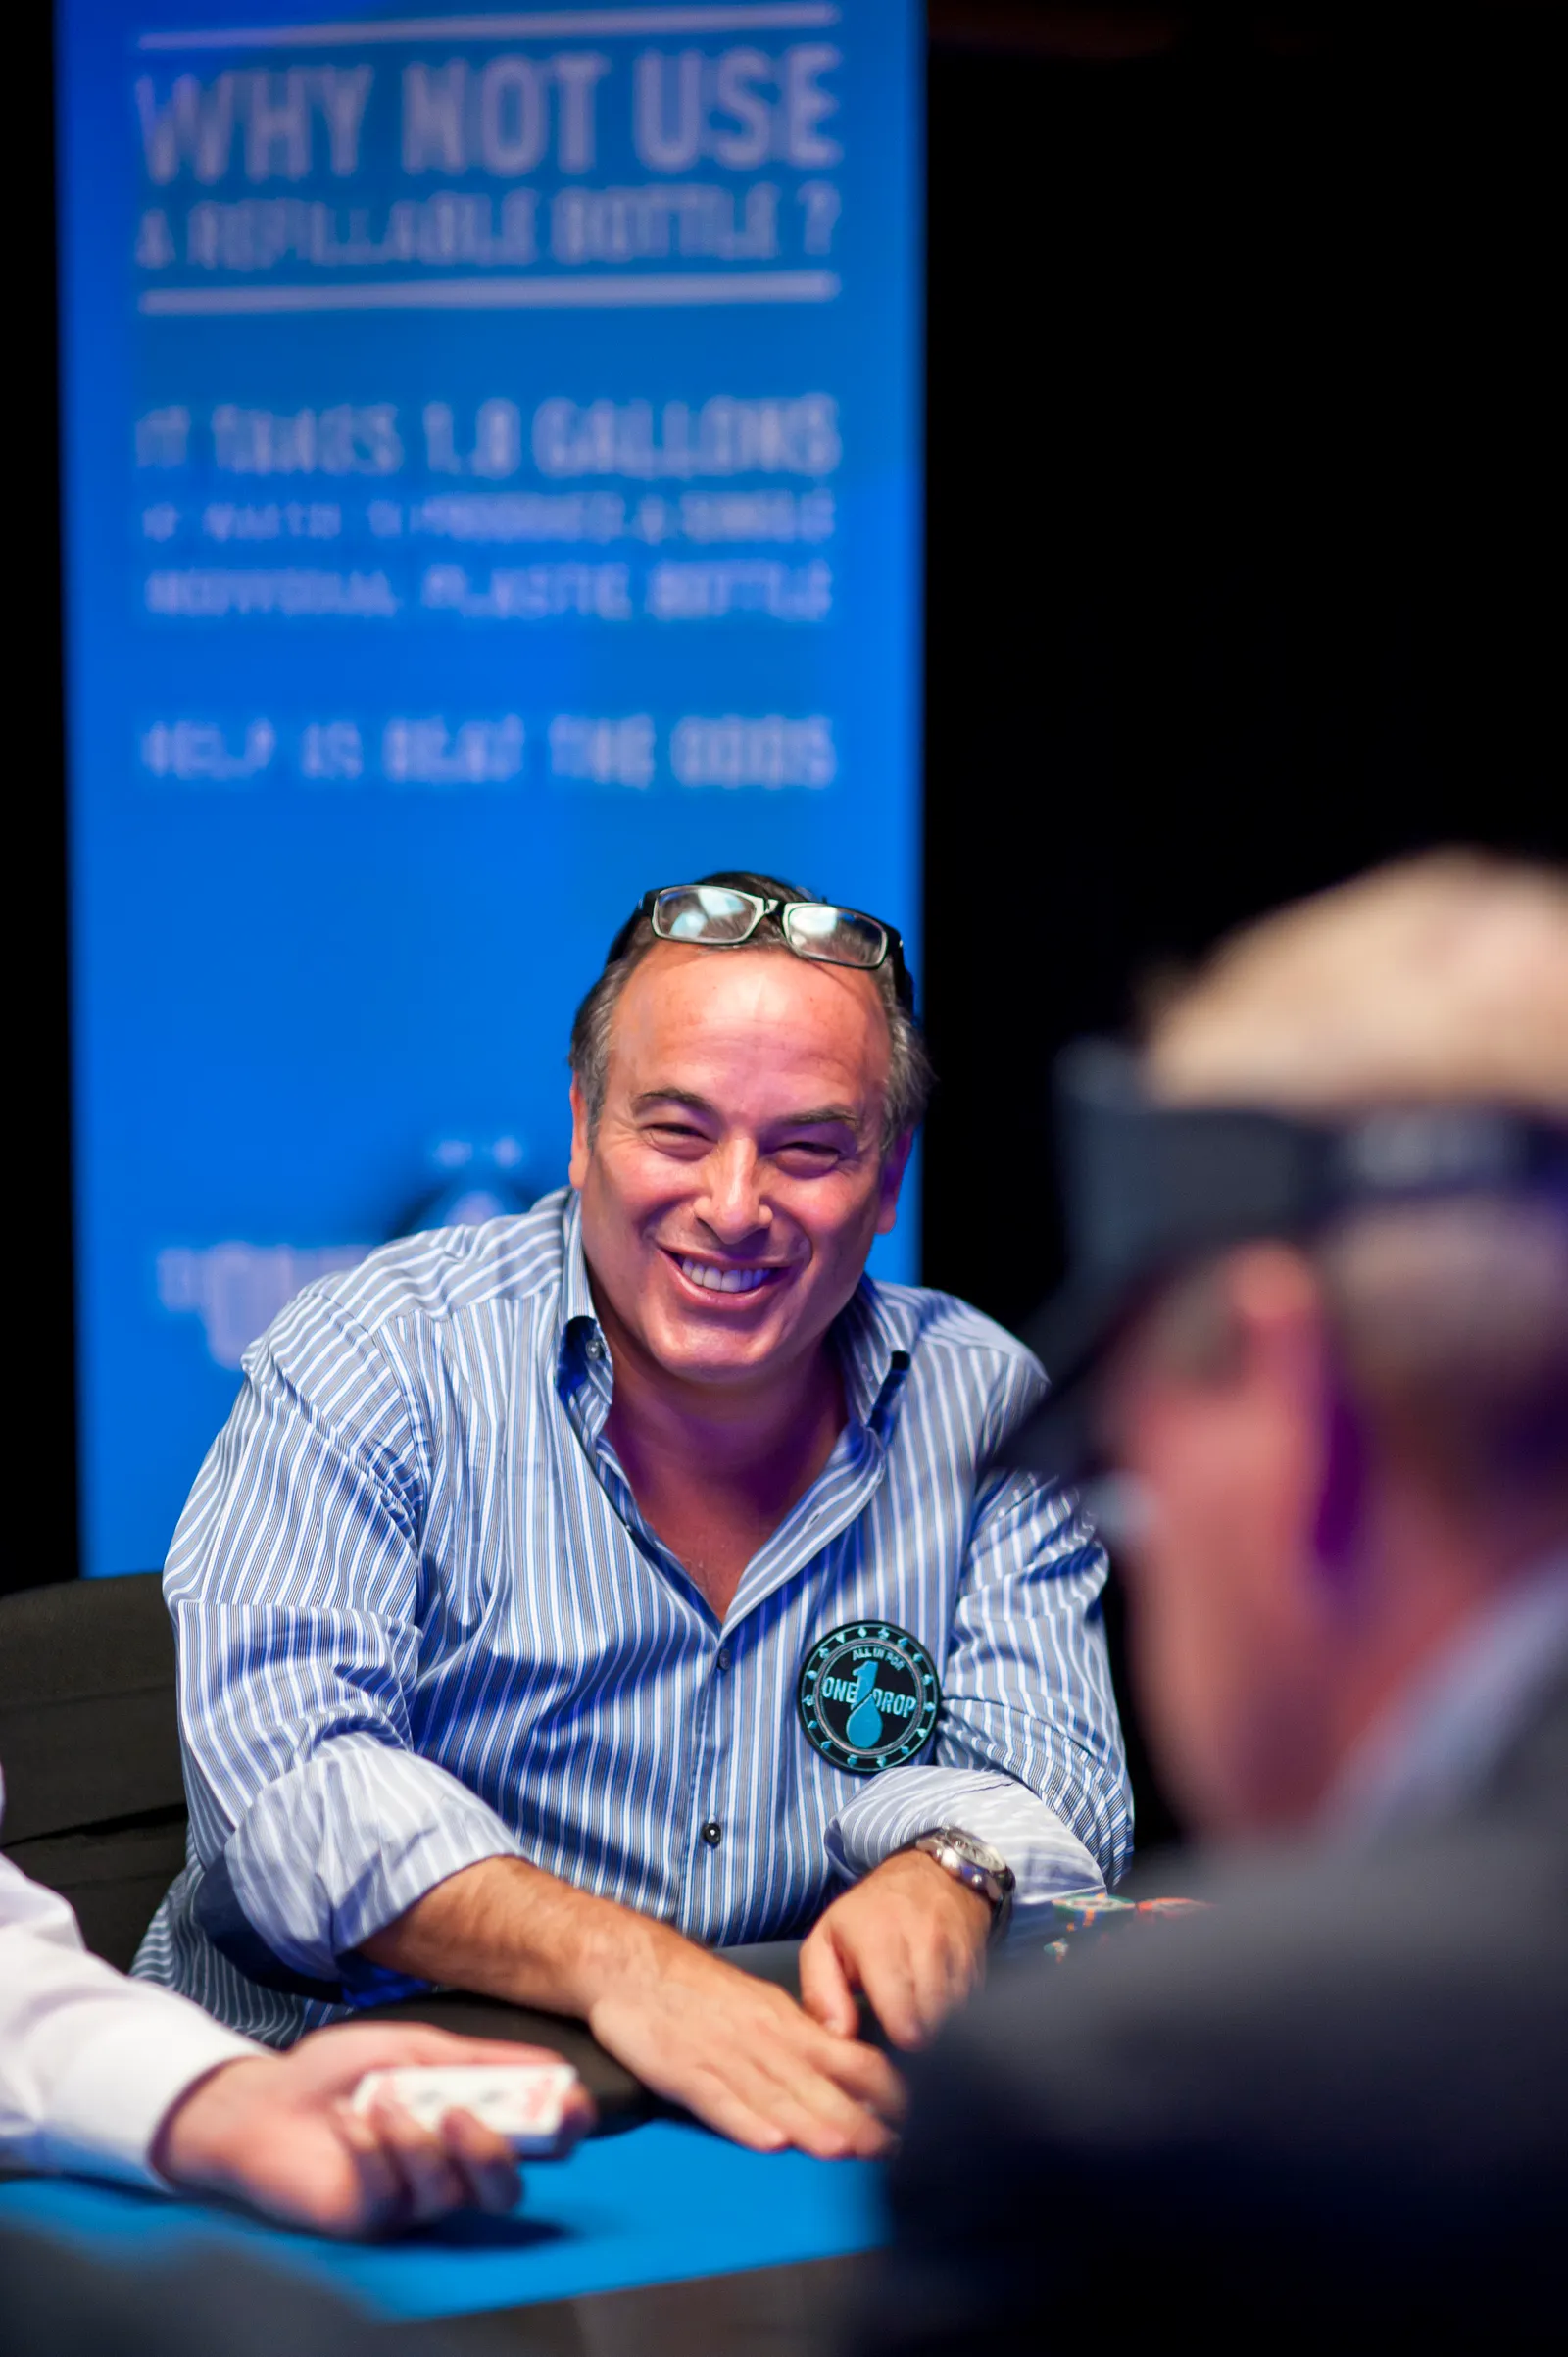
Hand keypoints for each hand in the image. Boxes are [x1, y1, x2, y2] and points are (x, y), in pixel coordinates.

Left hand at [153, 2021, 593, 2235]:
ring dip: (419, 2139)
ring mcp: (411, 2201)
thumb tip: (549, 2062)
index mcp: (471, 2124)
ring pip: (449, 2192)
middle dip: (495, 2152)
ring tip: (384, 2100)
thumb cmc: (337, 2072)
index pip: (538, 2142)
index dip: (564, 2127)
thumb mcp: (414, 2046)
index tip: (569, 2101)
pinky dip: (373, 2148)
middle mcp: (450, 2170)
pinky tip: (350, 2118)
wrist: (263, 2100)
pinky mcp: (369, 2220)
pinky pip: (391, 2196)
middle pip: (506, 2191)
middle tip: (465, 2113)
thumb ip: (479, 2058)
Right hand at [586, 1931, 904, 2159]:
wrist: (635, 1968)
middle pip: (817, 2083)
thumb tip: (847, 2074)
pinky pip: (718, 2100)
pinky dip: (744, 2120)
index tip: (914, 2115)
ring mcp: (723, 2056)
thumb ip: (800, 2043)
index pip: (847, 2056)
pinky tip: (766, 2140)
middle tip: (890, 2149)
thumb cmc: (699, 1994)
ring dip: (809, 2124)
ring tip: (842, 2149)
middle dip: (855, 2119)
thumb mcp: (761, 2008)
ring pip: (774, 2095)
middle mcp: (762, 2039)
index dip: (882, 2087)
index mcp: (785, 2022)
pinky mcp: (683, 2071)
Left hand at [799, 1850, 990, 2050]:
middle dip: (915, 2034)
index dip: (894, 2038)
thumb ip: (821, 1993)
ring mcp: (959, 1957)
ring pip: (955, 2019)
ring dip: (936, 2024)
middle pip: (931, 2026)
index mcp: (880, 1944)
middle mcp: (926, 1947)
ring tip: (915, 2010)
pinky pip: (973, 2007)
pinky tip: (937, 2001)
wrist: (933, 1876)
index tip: (884, 2034)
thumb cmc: (869, 1915)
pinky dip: (956, 2012)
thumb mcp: (825, 1941)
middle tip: (898, 2023)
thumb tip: (839, 2038)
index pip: (904, 2020)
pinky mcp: (981, 1966)